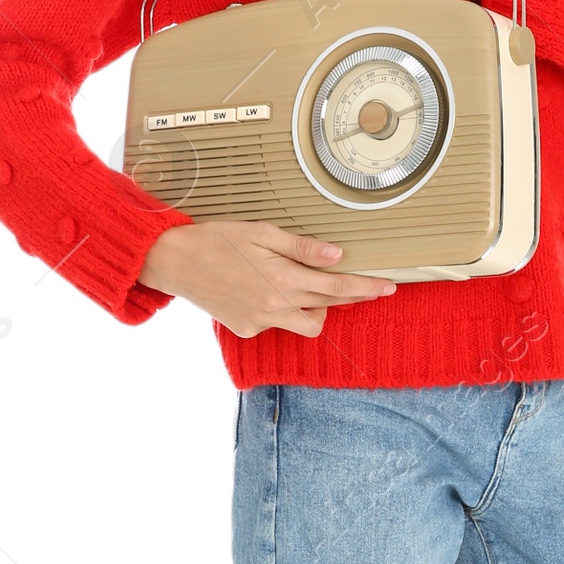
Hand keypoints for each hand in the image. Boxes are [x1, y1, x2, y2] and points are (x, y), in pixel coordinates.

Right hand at [139, 219, 397, 338]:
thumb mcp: (262, 233)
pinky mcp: (246, 329)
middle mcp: (274, 306)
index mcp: (281, 280)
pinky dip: (282, 310)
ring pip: (306, 324)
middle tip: (366, 286)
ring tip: (305, 285)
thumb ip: (301, 248)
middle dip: (350, 298)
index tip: (388, 287)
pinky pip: (278, 324)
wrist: (174, 261)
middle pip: (328, 307)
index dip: (366, 288)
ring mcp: (260, 322)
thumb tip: (337, 256)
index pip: (337, 288)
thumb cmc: (216, 240)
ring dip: (315, 308)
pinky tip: (265, 291)